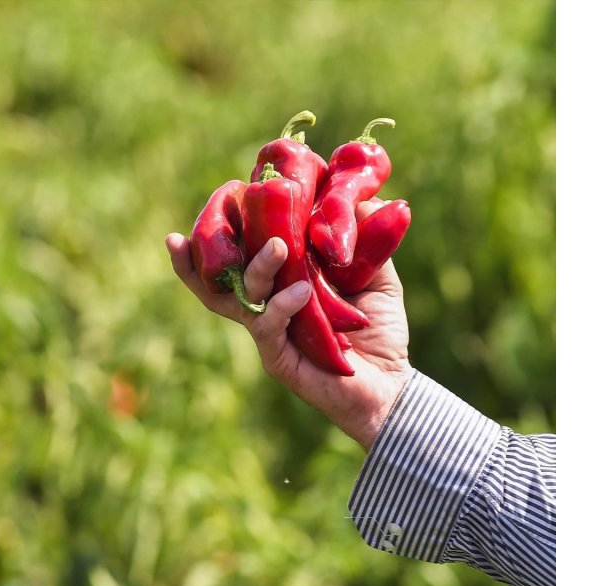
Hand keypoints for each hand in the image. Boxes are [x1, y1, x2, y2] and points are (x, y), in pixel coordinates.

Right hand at [165, 200, 413, 449]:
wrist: (391, 384)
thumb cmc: (378, 330)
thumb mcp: (376, 275)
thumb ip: (365, 238)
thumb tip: (361, 196)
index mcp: (279, 284)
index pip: (239, 256)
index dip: (218, 233)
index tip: (220, 197)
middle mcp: (265, 307)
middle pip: (217, 281)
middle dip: (200, 256)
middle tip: (199, 227)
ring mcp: (269, 333)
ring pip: (242, 298)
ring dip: (257, 268)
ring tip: (278, 246)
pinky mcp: (278, 359)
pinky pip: (268, 328)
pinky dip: (282, 306)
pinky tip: (302, 291)